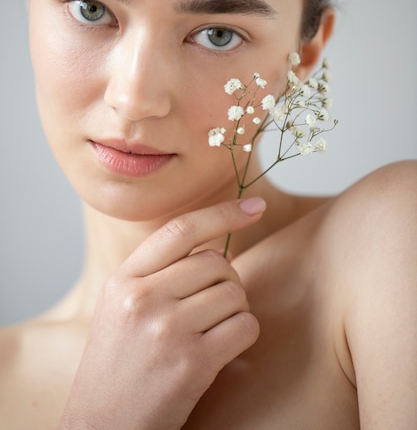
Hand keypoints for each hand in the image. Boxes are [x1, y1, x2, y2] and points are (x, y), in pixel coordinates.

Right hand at [58, 197, 264, 429]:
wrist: (101, 429)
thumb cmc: (117, 366)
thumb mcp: (120, 308)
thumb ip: (157, 274)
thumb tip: (217, 252)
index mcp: (124, 280)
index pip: (181, 229)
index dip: (222, 212)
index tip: (254, 205)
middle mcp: (143, 298)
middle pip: (216, 262)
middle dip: (227, 280)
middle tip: (212, 307)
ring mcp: (167, 330)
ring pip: (235, 293)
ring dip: (234, 310)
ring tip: (211, 331)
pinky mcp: (192, 363)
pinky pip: (245, 327)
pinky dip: (242, 335)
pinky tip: (221, 350)